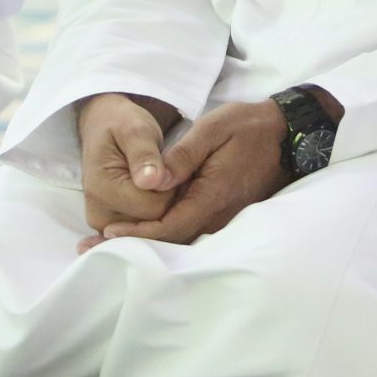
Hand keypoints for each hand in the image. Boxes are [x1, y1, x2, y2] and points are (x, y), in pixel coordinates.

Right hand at [78, 92, 180, 241]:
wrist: (103, 129)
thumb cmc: (121, 126)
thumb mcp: (136, 129)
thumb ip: (144, 154)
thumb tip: (150, 181)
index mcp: (102, 189)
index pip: (154, 208)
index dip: (171, 189)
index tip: (172, 167)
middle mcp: (99, 215)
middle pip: (152, 223)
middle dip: (167, 199)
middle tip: (168, 172)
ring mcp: (104, 226)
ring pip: (150, 230)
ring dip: (162, 208)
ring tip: (160, 180)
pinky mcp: (112, 228)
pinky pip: (143, 232)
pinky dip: (154, 215)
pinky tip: (155, 193)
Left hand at [90, 100, 288, 249]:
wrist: (286, 134)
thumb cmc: (247, 126)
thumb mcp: (213, 129)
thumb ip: (182, 156)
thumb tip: (152, 180)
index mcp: (213, 196)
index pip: (169, 227)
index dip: (138, 234)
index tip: (108, 235)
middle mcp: (219, 215)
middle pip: (171, 241)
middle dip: (132, 246)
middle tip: (90, 249)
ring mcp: (224, 218)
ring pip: (180, 239)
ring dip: (145, 242)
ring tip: (105, 243)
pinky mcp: (225, 214)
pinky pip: (190, 230)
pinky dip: (163, 233)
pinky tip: (141, 231)